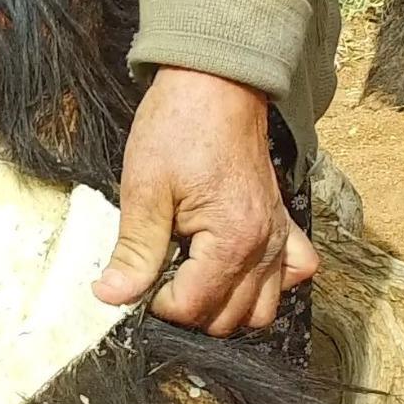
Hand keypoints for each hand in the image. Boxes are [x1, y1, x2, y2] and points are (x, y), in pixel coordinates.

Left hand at [93, 68, 318, 332]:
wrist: (215, 85)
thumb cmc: (179, 128)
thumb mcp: (144, 189)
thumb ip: (133, 251)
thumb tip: (112, 296)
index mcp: (231, 240)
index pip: (192, 308)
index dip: (155, 304)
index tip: (135, 282)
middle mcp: (265, 246)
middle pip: (227, 318)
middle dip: (186, 310)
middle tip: (155, 280)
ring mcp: (279, 238)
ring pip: (261, 309)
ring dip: (224, 309)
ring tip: (188, 281)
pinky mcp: (283, 225)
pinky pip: (292, 275)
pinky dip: (266, 286)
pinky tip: (233, 273)